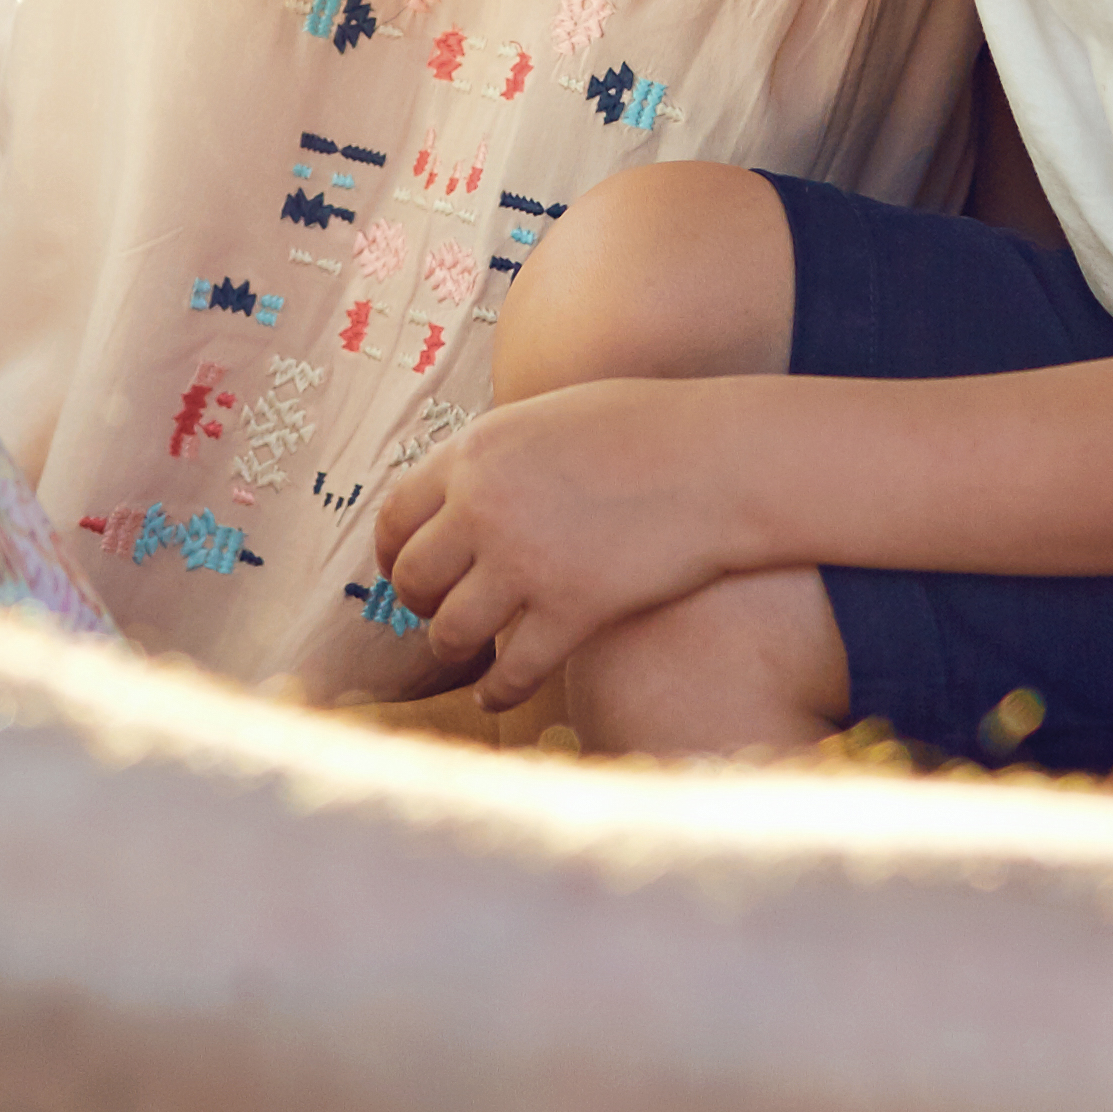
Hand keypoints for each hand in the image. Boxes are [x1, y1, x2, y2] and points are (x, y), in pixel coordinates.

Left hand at [371, 381, 767, 714]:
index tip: (403, 573)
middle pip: (413, 578)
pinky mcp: (572, 610)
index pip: (395, 515)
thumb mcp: (550, 417)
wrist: (720, 458)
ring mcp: (526, 561)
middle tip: (437, 615)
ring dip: (454, 649)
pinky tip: (500, 695)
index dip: (392, 554)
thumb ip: (499, 457)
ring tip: (470, 653)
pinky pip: (511, 672)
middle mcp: (486, 507)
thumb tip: (462, 492)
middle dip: (419, 605)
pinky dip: (498, 691)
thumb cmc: (648, 428)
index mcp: (476, 452)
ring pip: (450, 631)